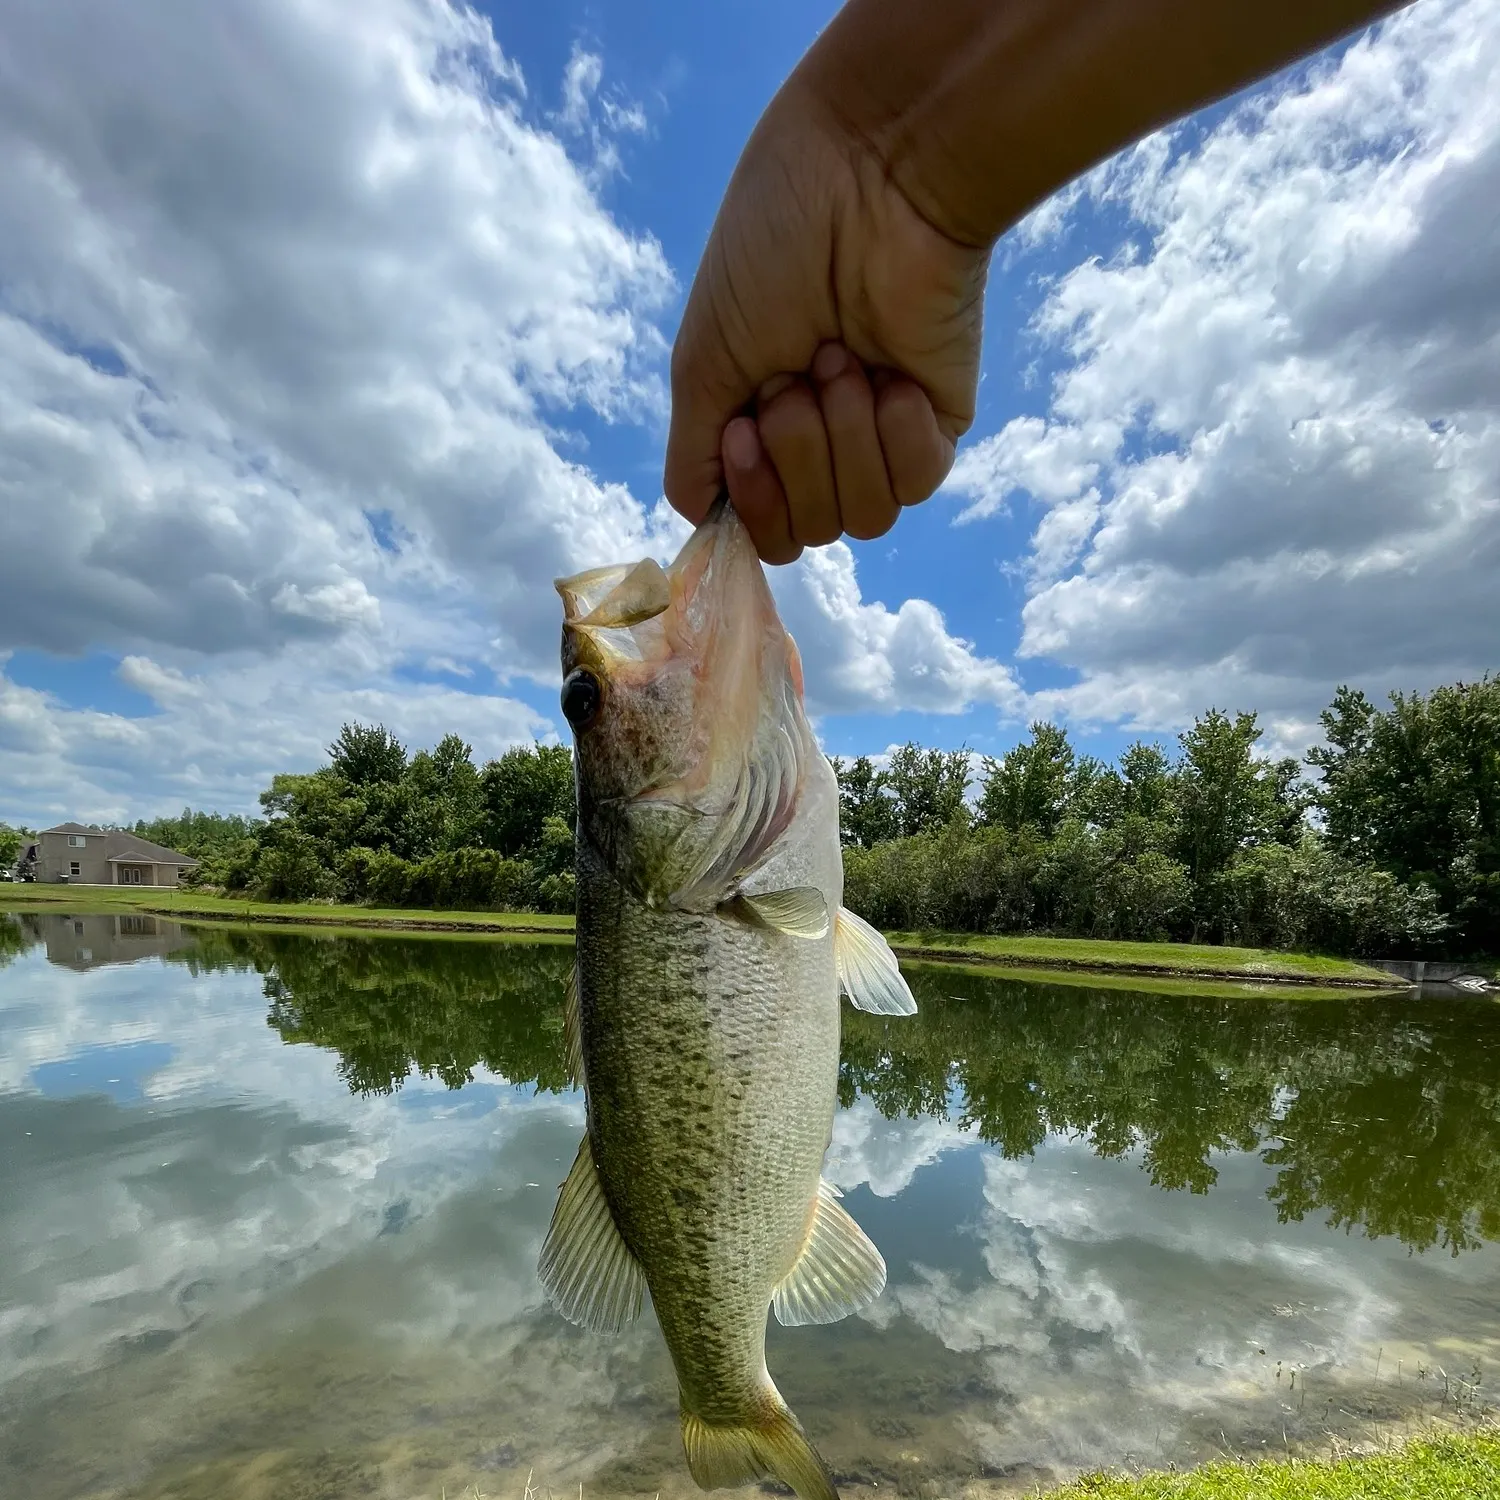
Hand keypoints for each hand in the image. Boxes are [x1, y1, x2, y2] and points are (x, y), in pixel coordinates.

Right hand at [663, 84, 990, 563]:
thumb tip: (704, 520)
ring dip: (841, 439)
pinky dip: (894, 434)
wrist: (866, 177)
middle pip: (809, 529)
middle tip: (796, 371)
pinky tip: (888, 375)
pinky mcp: (938, 423)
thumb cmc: (771, 251)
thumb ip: (694, 457)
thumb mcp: (702, 362)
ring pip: (863, 519)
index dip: (752, 503)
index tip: (743, 432)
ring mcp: (880, 436)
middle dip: (796, 455)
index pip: (761, 528)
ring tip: (840, 359)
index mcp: (760, 428)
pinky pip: (915, 484)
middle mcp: (821, 441)